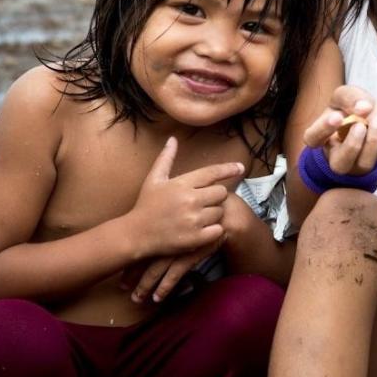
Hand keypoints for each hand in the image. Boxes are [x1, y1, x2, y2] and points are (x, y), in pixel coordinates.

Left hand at [121, 196, 254, 302]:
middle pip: (143, 258)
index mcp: (160, 222)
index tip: (118, 264)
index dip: (128, 254)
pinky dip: (165, 287)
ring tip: (136, 299)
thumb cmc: (203, 206)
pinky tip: (157, 298)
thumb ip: (168, 204)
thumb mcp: (184, 200)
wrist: (226, 214)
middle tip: (123, 287)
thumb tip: (150, 210)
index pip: (139, 240)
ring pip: (156, 270)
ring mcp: (177, 248)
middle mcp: (166, 236)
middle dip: (132, 274)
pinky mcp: (190, 257)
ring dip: (145, 286)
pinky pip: (174, 275)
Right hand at [126, 137, 240, 257]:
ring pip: (220, 212)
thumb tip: (173, 139)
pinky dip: (214, 230)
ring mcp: (193, 220)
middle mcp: (190, 200)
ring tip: (200, 216)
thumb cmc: (146, 205)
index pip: (211, 173)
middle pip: (221, 193)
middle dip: (216, 196)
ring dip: (214, 214)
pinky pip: (218, 230)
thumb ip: (166, 158)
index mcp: (181, 184)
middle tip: (205, 201)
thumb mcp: (154, 179)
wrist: (135, 234)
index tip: (240, 167)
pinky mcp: (195, 238)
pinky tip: (203, 229)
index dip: (228, 169)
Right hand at [302, 85, 376, 174]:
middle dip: (352, 146)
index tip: (337, 116)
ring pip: (364, 164)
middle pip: (339, 164)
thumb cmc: (353, 106)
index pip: (313, 139)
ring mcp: (359, 163)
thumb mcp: (346, 95)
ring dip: (372, 142)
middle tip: (361, 125)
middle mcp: (338, 156)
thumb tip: (363, 108)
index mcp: (322, 138)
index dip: (323, 130)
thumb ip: (349, 97)